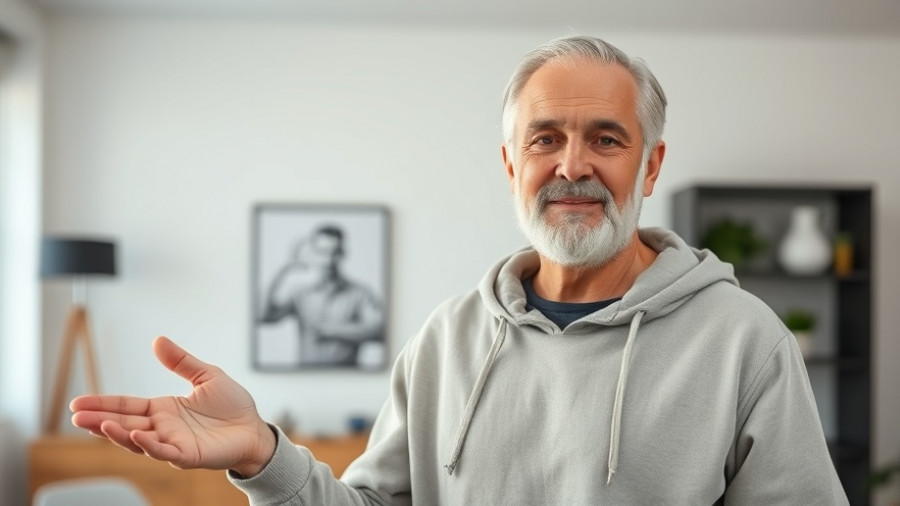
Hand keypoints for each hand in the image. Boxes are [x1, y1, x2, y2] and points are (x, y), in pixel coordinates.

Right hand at [70, 336, 275, 476]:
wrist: (254, 428)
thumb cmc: (232, 405)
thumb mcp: (206, 375)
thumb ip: (181, 361)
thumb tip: (158, 340)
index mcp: (164, 408)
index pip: (127, 405)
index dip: (103, 404)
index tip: (78, 403)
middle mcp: (163, 427)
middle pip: (124, 423)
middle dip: (99, 420)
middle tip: (76, 416)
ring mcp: (173, 443)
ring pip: (138, 440)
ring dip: (118, 434)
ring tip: (100, 424)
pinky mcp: (187, 455)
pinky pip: (164, 452)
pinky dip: (149, 445)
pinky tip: (137, 435)